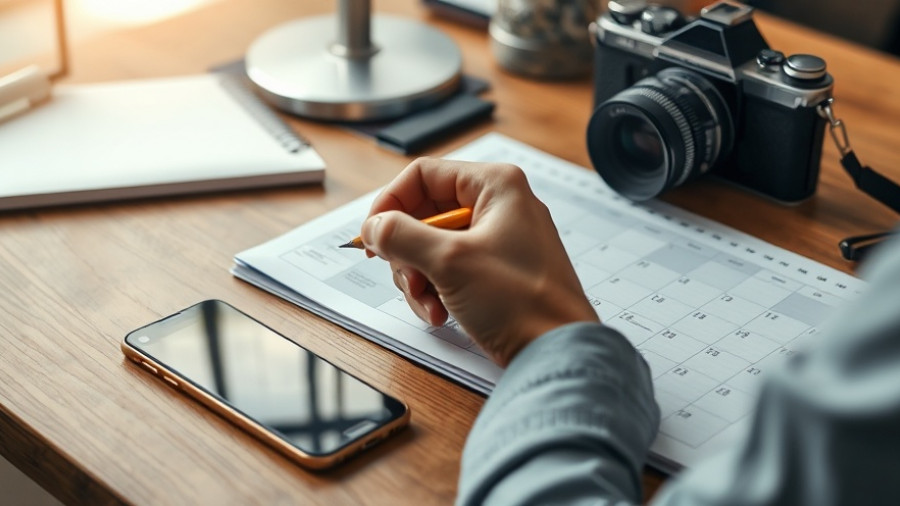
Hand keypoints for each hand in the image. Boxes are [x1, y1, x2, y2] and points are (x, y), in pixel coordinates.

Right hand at [360, 158, 598, 366]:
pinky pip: (449, 269)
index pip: (423, 175)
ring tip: (429, 304)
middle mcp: (499, 205)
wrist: (556, 352)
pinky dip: (436, 291)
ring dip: (418, 279)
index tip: (372, 236)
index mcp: (495, 185)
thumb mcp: (448, 261)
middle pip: (423, 213)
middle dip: (406, 253)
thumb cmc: (522, 302)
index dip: (390, 204)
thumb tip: (373, 226)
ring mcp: (498, 239)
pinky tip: (441, 314)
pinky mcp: (496, 271)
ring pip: (431, 246)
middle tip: (408, 278)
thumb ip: (400, 235)